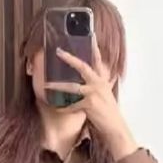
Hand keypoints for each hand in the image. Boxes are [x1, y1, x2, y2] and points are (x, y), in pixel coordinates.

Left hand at [46, 35, 137, 160]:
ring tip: (47, 85)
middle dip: (70, 59)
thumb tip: (96, 80)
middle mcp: (98, 84)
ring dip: (58, 86)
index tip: (91, 34)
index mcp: (102, 80)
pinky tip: (56, 108)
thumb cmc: (110, 113)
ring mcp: (94, 94)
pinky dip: (63, 108)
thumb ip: (101, 85)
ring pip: (72, 87)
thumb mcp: (107, 95)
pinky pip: (71, 106)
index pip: (98, 60)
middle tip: (59, 52)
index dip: (95, 47)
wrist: (115, 128)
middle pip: (82, 67)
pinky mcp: (89, 105)